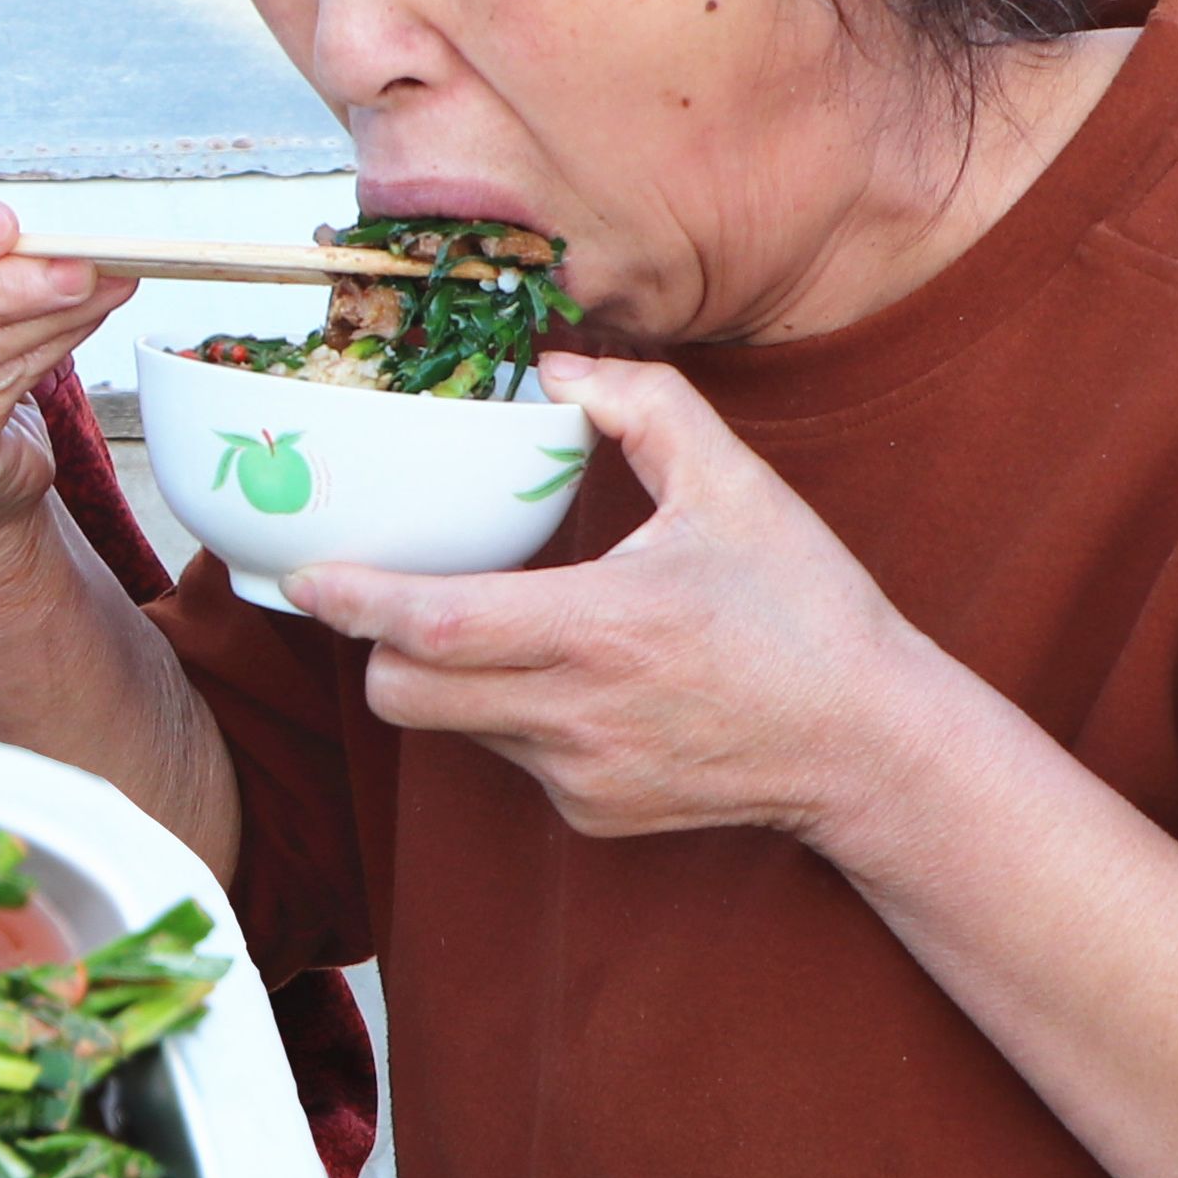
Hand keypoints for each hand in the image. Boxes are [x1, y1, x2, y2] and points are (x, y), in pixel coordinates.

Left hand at [282, 354, 958, 844]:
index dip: (357, 603)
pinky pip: (507, 758)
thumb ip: (646, 406)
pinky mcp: (589, 813)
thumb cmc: (807, 613)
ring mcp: (578, 774)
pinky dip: (510, 716)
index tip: (308, 573)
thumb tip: (558, 363)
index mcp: (603, 628)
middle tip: (393, 595)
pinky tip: (578, 684)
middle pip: (402, 693)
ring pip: (450, 725)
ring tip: (510, 629)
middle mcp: (577, 713)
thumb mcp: (739, 488)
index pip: (436, 625)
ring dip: (449, 676)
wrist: (870, 747)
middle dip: (379, 644)